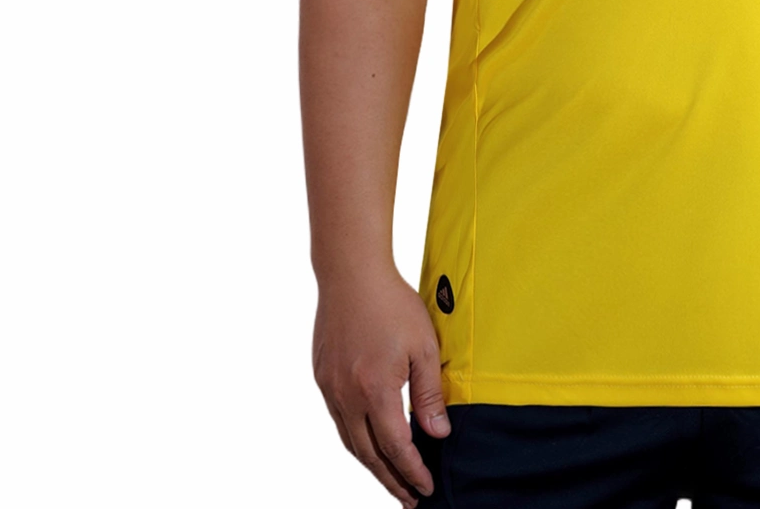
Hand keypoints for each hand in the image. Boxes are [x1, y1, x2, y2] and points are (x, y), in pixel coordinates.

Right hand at [312, 268, 452, 507]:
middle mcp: (347, 396)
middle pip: (368, 454)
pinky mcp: (322, 376)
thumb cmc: (392, 303)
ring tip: (390, 478)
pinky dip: (355, 438)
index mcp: (375, 390)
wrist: (351, 273)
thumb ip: (430, 393)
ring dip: (371, 464)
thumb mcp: (424, 346)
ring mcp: (330, 388)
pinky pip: (339, 420)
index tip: (425, 488)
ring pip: (349, 441)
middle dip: (390, 480)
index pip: (396, 447)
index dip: (412, 471)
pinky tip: (369, 440)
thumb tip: (437, 434)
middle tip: (409, 498)